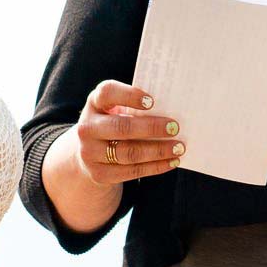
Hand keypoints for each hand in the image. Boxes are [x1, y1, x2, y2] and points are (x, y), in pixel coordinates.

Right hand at [65, 81, 183, 185]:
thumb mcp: (116, 109)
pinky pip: (132, 171)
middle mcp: (87, 127)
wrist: (89, 153)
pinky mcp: (99, 174)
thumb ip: (136, 107)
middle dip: (152, 128)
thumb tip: (172, 110)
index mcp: (94, 103)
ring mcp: (90, 152)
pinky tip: (171, 161)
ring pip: (129, 152)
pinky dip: (155, 167)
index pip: (107, 93)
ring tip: (179, 147)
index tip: (152, 101)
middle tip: (175, 127)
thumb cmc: (114, 123)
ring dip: (158, 150)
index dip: (129, 95)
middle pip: (121, 127)